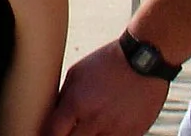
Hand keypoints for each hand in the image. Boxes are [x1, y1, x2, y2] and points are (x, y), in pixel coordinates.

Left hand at [42, 41, 172, 135]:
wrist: (143, 61)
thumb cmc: (106, 63)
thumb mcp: (77, 74)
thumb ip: (65, 97)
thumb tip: (55, 115)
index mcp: (76, 103)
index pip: (54, 132)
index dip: (48, 135)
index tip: (47, 134)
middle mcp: (94, 119)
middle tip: (67, 131)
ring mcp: (116, 129)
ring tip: (87, 127)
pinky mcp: (134, 133)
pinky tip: (105, 128)